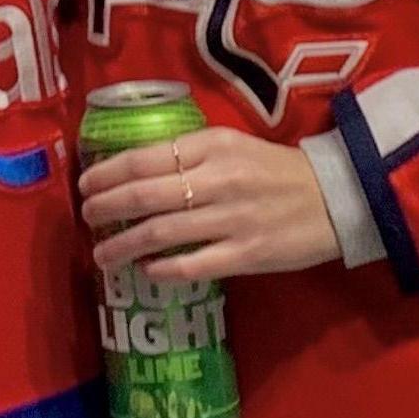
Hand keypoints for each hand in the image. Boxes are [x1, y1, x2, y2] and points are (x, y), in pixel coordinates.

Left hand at [82, 123, 339, 282]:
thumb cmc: (273, 170)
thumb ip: (188, 153)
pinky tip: (146, 272)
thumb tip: (134, 170)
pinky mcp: (248, 254)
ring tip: (102, 255)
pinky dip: (163, 270)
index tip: (85, 186)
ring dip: (123, 246)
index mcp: (212, 146)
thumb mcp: (231, 145)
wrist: (333, 198)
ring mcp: (232, 219)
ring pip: (161, 233)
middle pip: (144, 195)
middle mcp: (218, 179)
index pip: (144, 158)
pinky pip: (194, 264)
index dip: (106, 173)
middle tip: (86, 219)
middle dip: (105, 208)